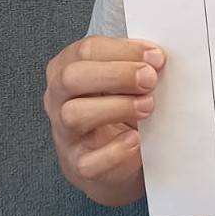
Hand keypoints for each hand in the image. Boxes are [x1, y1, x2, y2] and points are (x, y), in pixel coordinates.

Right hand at [43, 35, 165, 205]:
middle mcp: (58, 99)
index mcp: (67, 68)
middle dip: (116, 74)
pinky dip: (115, 151)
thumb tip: (155, 57)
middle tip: (149, 79)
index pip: (86, 50)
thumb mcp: (122, 78)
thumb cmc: (117, 106)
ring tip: (147, 106)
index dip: (123, 50)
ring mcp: (65, 134)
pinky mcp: (79, 165)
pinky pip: (89, 161)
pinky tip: (135, 139)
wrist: (112, 156)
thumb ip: (135, 63)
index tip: (155, 56)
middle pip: (71, 78)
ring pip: (73, 115)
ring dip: (117, 107)